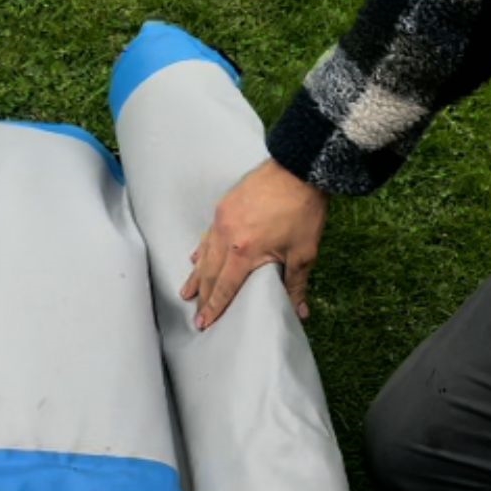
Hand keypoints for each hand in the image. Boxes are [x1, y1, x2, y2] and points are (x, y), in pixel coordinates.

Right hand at [182, 158, 327, 329]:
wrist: (300, 167)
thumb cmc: (303, 209)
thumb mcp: (304, 251)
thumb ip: (296, 284)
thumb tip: (301, 312)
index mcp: (244, 252)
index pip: (224, 288)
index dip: (214, 308)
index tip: (204, 324)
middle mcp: (227, 237)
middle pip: (209, 275)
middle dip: (202, 298)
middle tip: (196, 316)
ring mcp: (222, 220)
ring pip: (204, 255)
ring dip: (196, 277)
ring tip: (186, 292)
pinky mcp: (224, 206)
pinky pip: (207, 235)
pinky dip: (201, 250)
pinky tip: (196, 258)